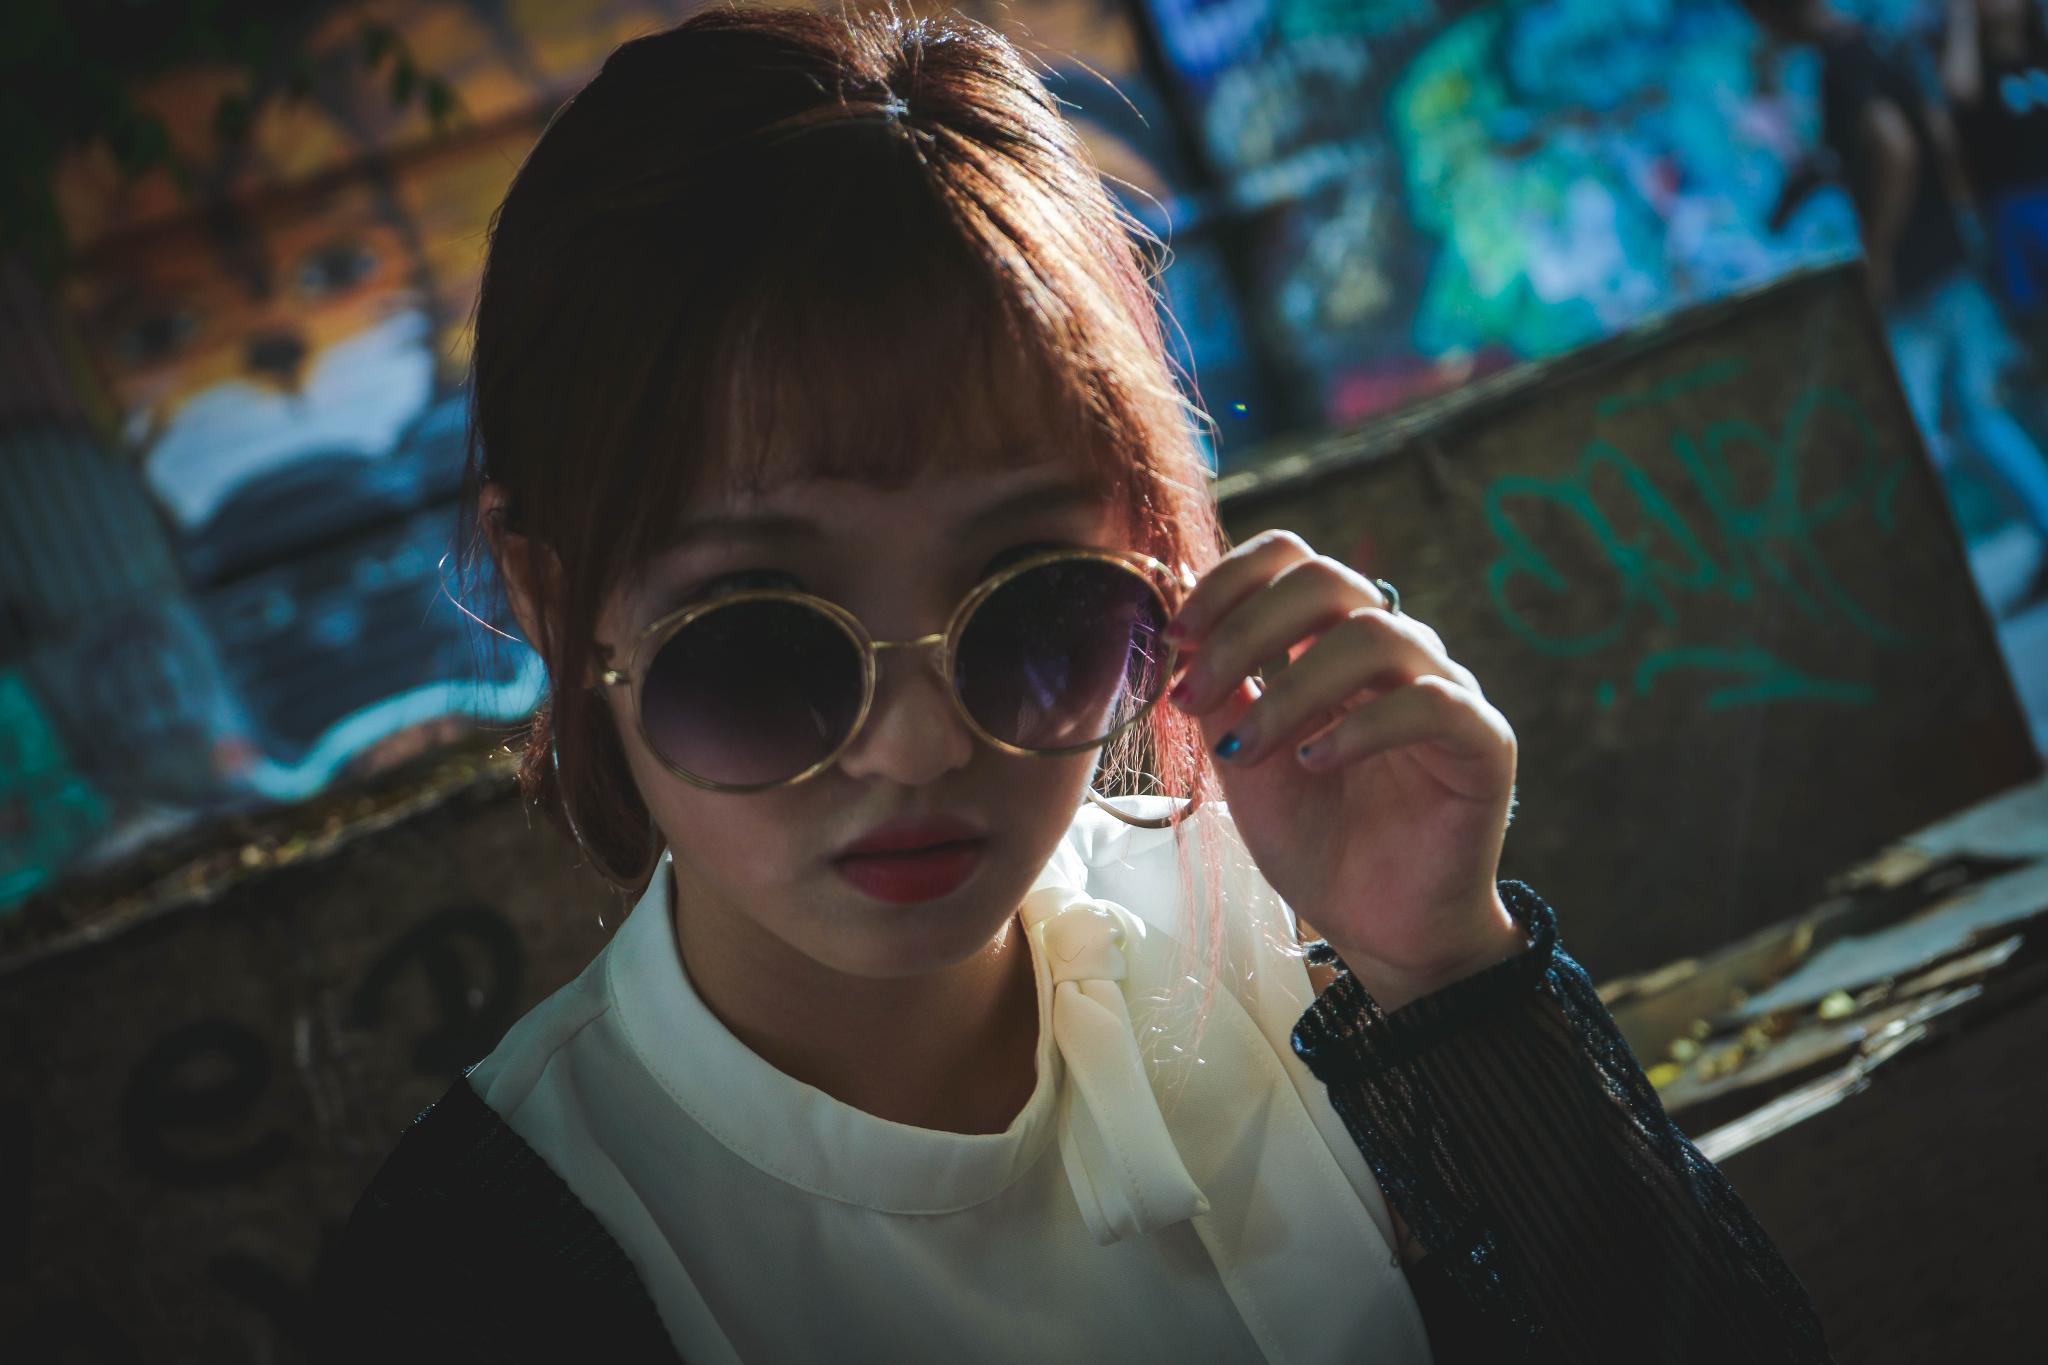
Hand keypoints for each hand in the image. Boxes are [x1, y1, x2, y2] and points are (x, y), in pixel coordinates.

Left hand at [1164, 531, 1524, 1011]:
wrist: (1377, 928)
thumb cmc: (1315, 841)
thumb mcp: (1244, 761)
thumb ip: (1221, 691)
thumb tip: (1179, 624)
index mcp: (1332, 644)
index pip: (1292, 560)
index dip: (1230, 581)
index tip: (1175, 636)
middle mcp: (1393, 651)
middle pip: (1328, 578)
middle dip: (1245, 629)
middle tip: (1193, 694)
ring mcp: (1443, 688)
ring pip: (1374, 634)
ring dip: (1290, 690)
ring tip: (1245, 752)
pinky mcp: (1483, 741)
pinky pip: (1431, 703)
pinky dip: (1361, 727)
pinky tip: (1313, 762)